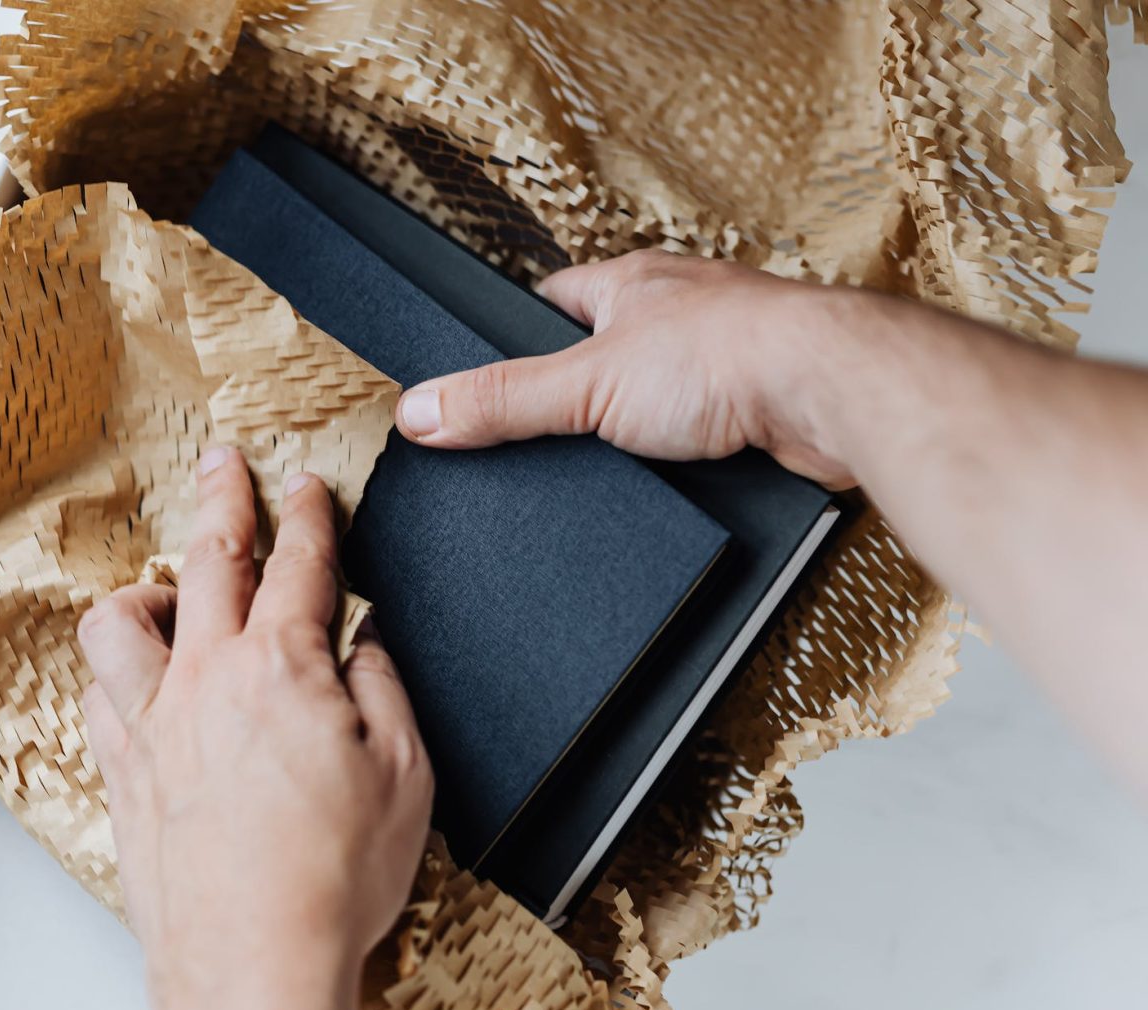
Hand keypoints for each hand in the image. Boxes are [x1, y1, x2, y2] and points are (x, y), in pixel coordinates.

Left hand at [76, 446, 432, 1009]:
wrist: (254, 964)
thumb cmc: (329, 881)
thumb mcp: (406, 773)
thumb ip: (382, 688)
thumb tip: (365, 647)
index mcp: (281, 669)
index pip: (298, 564)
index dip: (307, 514)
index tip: (306, 487)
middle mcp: (204, 681)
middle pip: (209, 559)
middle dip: (222, 497)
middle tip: (224, 465)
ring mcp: (152, 726)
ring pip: (121, 622)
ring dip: (149, 590)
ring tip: (170, 590)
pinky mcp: (123, 774)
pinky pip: (100, 694)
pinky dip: (119, 670)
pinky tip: (136, 680)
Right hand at [392, 249, 862, 487]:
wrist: (831, 389)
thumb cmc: (728, 353)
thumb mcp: (584, 383)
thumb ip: (502, 400)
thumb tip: (421, 409)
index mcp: (632, 285)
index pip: (556, 300)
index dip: (521, 335)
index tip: (493, 366)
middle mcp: (682, 311)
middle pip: (608, 348)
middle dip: (581, 390)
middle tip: (547, 429)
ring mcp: (726, 356)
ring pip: (663, 392)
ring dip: (640, 426)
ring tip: (608, 462)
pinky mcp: (761, 406)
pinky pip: (706, 431)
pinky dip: (686, 456)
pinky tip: (671, 481)